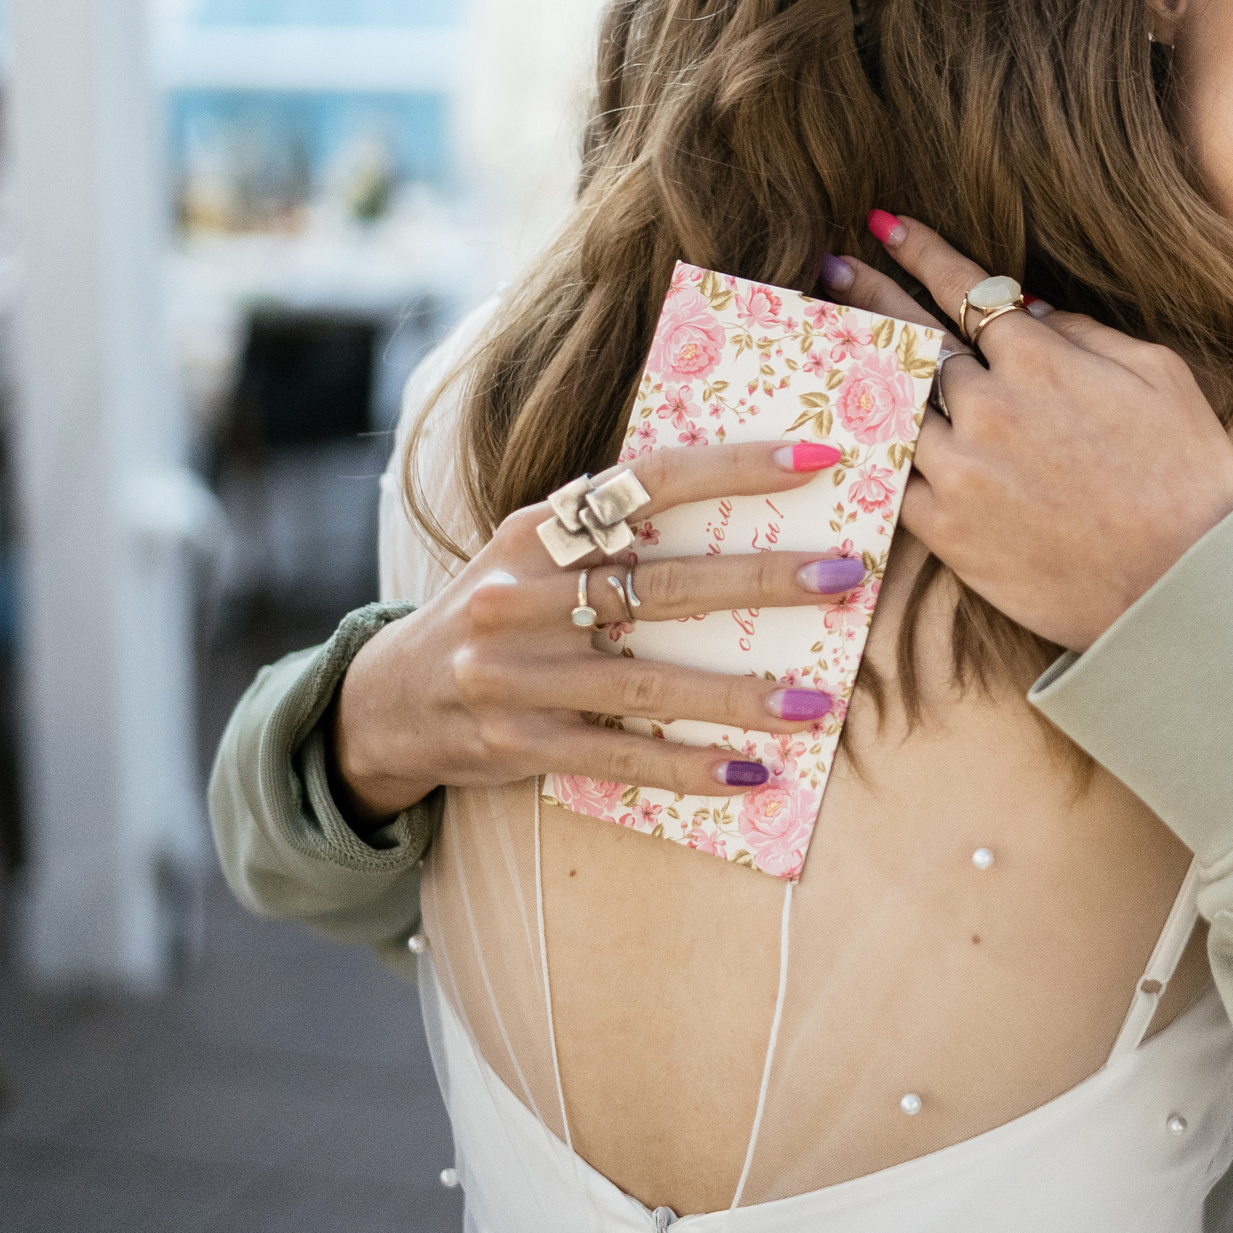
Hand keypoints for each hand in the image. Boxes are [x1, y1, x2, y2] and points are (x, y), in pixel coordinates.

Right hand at [331, 440, 868, 829]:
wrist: (386, 702)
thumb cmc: (495, 613)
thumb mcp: (532, 555)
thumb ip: (609, 532)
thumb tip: (741, 505)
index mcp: (537, 530)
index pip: (647, 480)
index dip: (734, 466)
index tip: (816, 457)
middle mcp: (524, 594)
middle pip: (666, 583)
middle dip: (767, 580)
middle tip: (846, 575)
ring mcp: (520, 673)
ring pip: (653, 680)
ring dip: (744, 696)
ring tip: (819, 703)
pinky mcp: (521, 742)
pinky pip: (623, 755)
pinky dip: (691, 767)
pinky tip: (754, 774)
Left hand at [823, 212, 1232, 651]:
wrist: (1183, 586)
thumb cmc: (1188, 476)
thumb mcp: (1159, 376)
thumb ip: (1086, 333)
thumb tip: (1030, 312)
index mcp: (1040, 359)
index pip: (963, 288)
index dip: (921, 251)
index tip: (887, 226)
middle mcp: (988, 406)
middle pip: (914, 339)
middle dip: (872, 296)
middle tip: (836, 271)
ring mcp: (959, 469)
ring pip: (894, 406)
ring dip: (862, 372)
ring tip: (834, 347)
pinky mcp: (946, 530)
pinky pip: (894, 477)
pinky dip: (877, 450)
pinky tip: (852, 431)